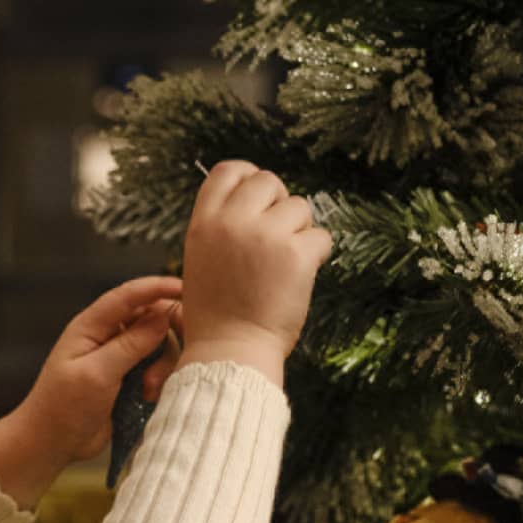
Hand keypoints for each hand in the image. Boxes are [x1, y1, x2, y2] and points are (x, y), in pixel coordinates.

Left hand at [0, 277, 184, 506]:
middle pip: (151, 317)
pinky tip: (148, 397)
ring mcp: (118, 357)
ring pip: (158, 344)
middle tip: (174, 358)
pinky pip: (156, 367)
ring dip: (162, 364)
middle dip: (167, 335)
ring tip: (149, 389)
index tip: (186, 289)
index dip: (158, 287)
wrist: (51, 444)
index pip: (128, 295)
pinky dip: (159, 379)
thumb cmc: (63, 407)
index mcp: (91, 326)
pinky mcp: (128, 378)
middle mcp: (106, 336)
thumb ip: (130, 344)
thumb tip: (162, 315)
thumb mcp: (97, 374)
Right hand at [180, 160, 331, 361]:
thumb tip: (257, 203)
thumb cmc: (217, 314)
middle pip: (268, 181)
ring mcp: (265, 236)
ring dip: (298, 231)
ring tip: (283, 265)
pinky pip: (321, 236)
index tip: (260, 196)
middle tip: (278, 233)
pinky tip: (300, 276)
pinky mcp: (296, 254)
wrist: (231, 350)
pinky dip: (317, 254)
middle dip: (279, 202)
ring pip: (299, 207)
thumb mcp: (201, 261)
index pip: (228, 171)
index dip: (248, 176)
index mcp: (204, 224)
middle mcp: (232, 223)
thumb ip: (222, 229)